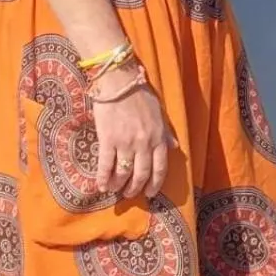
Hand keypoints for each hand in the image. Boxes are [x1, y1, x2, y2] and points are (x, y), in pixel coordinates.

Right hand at [91, 68, 172, 200]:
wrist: (119, 80)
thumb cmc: (139, 94)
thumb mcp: (159, 112)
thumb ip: (166, 132)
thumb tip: (175, 147)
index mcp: (158, 137)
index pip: (160, 168)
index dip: (155, 184)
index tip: (150, 194)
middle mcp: (144, 143)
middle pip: (141, 174)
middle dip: (135, 188)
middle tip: (130, 194)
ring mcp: (126, 142)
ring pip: (123, 173)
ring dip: (119, 186)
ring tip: (115, 190)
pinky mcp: (108, 139)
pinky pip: (106, 165)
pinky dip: (103, 178)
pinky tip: (101, 186)